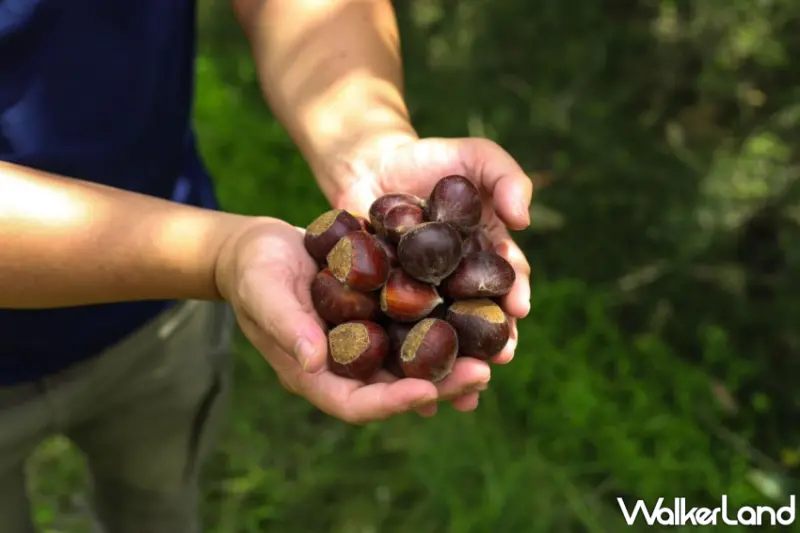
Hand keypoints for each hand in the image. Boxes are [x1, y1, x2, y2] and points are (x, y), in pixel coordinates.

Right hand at [214, 217, 486, 423]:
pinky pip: (416, 324)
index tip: (428, 392)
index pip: (357, 403)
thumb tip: (315, 360)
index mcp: (316, 373)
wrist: (260, 247)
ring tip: (494, 350)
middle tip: (483, 373)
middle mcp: (348, 364)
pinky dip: (445, 321)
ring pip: (414, 359)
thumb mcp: (263, 292)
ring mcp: (366, 339)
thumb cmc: (252, 271)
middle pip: (397, 387)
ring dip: (453, 358)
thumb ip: (286, 325)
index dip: (393, 402)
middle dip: (441, 385)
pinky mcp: (379, 312)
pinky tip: (476, 308)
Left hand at [332, 135, 532, 415]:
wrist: (371, 163)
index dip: (514, 295)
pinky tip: (409, 392)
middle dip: (489, 344)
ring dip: (454, 368)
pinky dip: (406, 363)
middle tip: (497, 363)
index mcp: (487, 255)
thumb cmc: (430, 158)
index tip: (519, 310)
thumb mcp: (475, 156)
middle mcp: (459, 283)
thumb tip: (523, 217)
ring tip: (459, 394)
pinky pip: (399, 337)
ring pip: (442, 338)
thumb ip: (506, 177)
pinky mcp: (387, 306)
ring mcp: (425, 298)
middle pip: (478, 319)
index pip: (507, 280)